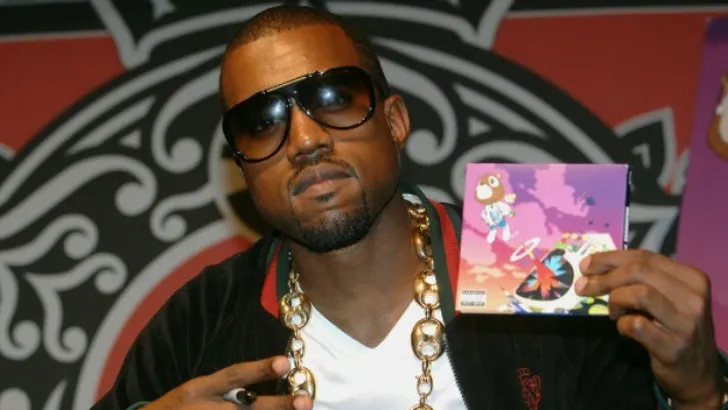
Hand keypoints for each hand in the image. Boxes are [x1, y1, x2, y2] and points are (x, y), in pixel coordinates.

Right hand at [142, 356, 311, 409]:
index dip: (259, 369)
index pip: (233, 376)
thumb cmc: (177, 409)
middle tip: (305, 401)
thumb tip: (264, 383)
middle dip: (277, 406)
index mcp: (200, 389)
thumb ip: (226, 388)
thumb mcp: (196, 391)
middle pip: (247, 408)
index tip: (285, 363)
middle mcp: (205, 409)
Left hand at [575, 249, 722, 408]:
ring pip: (639, 293)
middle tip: (583, 287)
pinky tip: (624, 328)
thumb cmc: (674, 328)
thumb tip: (594, 268)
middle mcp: (693, 297)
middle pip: (639, 271)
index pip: (645, 257)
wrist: (697, 373)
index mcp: (692, 278)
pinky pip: (636, 325)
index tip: (585, 265)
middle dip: (604, 277)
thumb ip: (641, 280)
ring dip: (616, 300)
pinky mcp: (674, 347)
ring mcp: (686, 323)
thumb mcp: (667, 298)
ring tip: (613, 311)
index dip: (610, 258)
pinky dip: (622, 324)